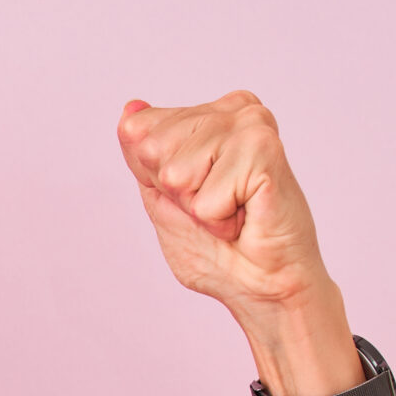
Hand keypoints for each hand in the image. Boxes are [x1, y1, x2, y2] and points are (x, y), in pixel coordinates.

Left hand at [117, 91, 332, 322]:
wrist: (264, 286)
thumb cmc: (219, 250)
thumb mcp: (161, 197)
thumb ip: (142, 155)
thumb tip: (130, 110)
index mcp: (209, 115)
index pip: (136, 131)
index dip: (155, 179)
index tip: (194, 195)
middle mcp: (234, 110)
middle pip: (150, 148)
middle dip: (174, 193)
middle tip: (216, 207)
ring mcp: (251, 126)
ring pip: (175, 173)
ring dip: (197, 208)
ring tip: (232, 212)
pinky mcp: (264, 150)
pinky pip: (204, 196)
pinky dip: (217, 220)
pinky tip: (246, 217)